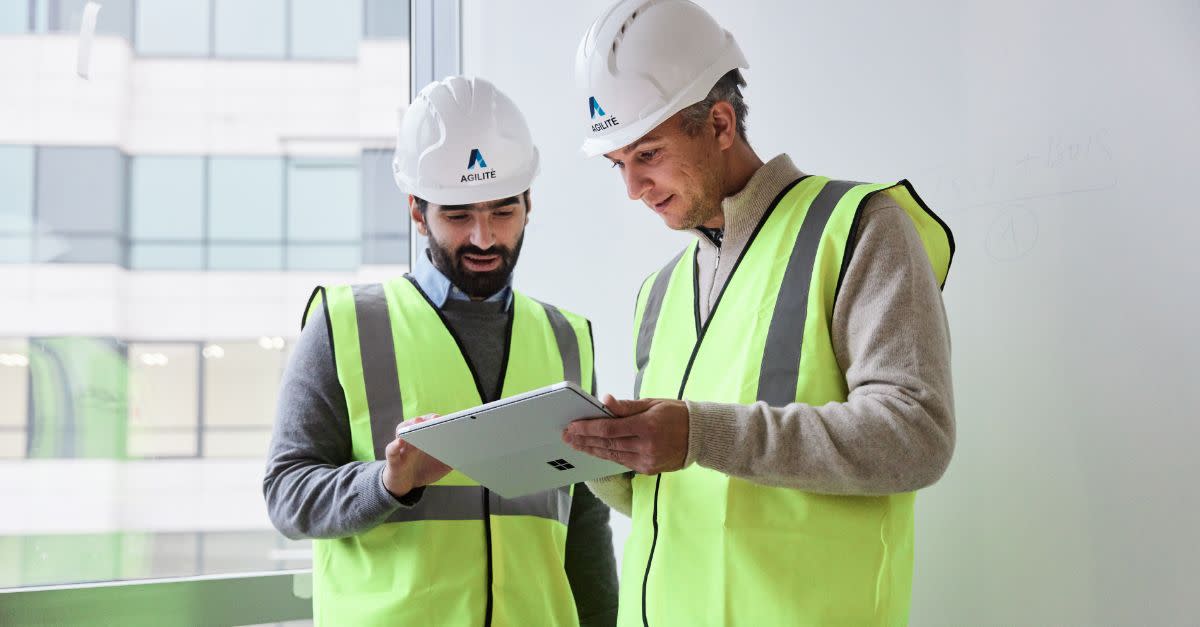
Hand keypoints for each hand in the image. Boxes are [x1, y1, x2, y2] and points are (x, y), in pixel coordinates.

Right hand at [382, 414, 451, 496]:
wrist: (405, 484)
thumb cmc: (424, 469)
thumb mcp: (442, 464)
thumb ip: (453, 457)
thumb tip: (469, 453)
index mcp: (424, 435)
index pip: (430, 422)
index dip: (439, 420)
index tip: (451, 418)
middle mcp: (412, 437)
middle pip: (417, 423)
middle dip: (427, 420)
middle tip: (436, 418)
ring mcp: (401, 447)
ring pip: (403, 431)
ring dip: (411, 427)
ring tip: (418, 424)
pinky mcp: (393, 459)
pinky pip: (392, 450)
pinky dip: (395, 446)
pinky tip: (400, 443)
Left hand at [562, 394, 689, 474]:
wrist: (700, 436)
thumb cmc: (676, 414)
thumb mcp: (652, 403)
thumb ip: (627, 406)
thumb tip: (605, 401)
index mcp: (647, 426)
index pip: (609, 429)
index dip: (588, 428)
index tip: (572, 426)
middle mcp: (646, 447)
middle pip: (607, 444)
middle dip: (584, 440)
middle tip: (567, 436)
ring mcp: (647, 461)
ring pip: (612, 456)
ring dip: (592, 450)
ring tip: (576, 445)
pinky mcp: (649, 469)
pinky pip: (623, 462)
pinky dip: (608, 455)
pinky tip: (596, 451)